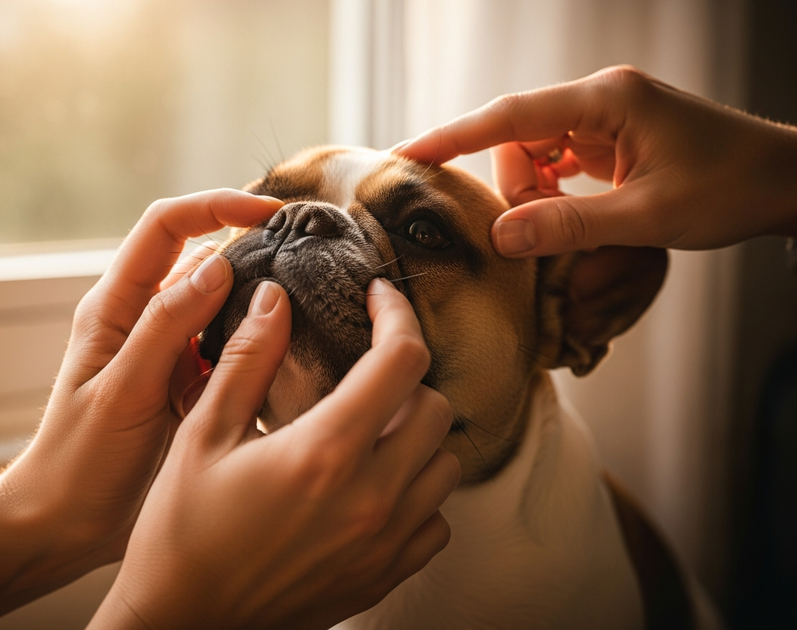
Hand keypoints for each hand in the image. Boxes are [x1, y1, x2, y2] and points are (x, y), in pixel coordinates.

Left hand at [1, 191, 284, 584]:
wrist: (66, 522)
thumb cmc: (81, 460)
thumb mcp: (122, 391)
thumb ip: (166, 327)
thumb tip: (218, 266)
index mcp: (115, 306)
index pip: (165, 226)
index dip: (216, 206)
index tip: (270, 213)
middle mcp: (144, 317)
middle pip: (201, 255)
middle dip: (251, 244)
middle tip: (308, 254)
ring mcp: (169, 349)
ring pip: (222, 301)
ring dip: (259, 294)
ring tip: (310, 299)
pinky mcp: (188, 380)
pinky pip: (229, 345)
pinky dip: (258, 340)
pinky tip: (290, 350)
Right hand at [90, 278, 459, 629]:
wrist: (186, 624)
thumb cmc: (182, 532)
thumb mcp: (202, 435)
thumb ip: (246, 360)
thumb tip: (275, 300)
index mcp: (324, 451)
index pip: (401, 360)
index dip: (397, 315)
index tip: (380, 300)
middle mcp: (371, 497)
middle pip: (437, 408)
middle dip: (406, 376)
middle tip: (366, 371)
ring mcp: (385, 542)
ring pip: (445, 465)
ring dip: (417, 435)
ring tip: (372, 428)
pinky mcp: (384, 575)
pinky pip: (436, 521)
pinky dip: (418, 493)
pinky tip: (375, 486)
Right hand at [395, 65, 796, 255]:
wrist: (783, 181)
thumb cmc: (730, 188)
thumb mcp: (646, 218)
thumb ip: (568, 225)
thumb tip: (500, 237)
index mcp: (605, 101)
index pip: (508, 116)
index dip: (453, 136)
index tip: (408, 154)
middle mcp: (598, 100)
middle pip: (518, 141)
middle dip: (519, 189)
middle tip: (547, 233)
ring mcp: (605, 119)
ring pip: (536, 156)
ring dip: (540, 196)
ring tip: (581, 227)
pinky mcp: (611, 140)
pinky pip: (559, 164)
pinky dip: (557, 194)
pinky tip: (581, 216)